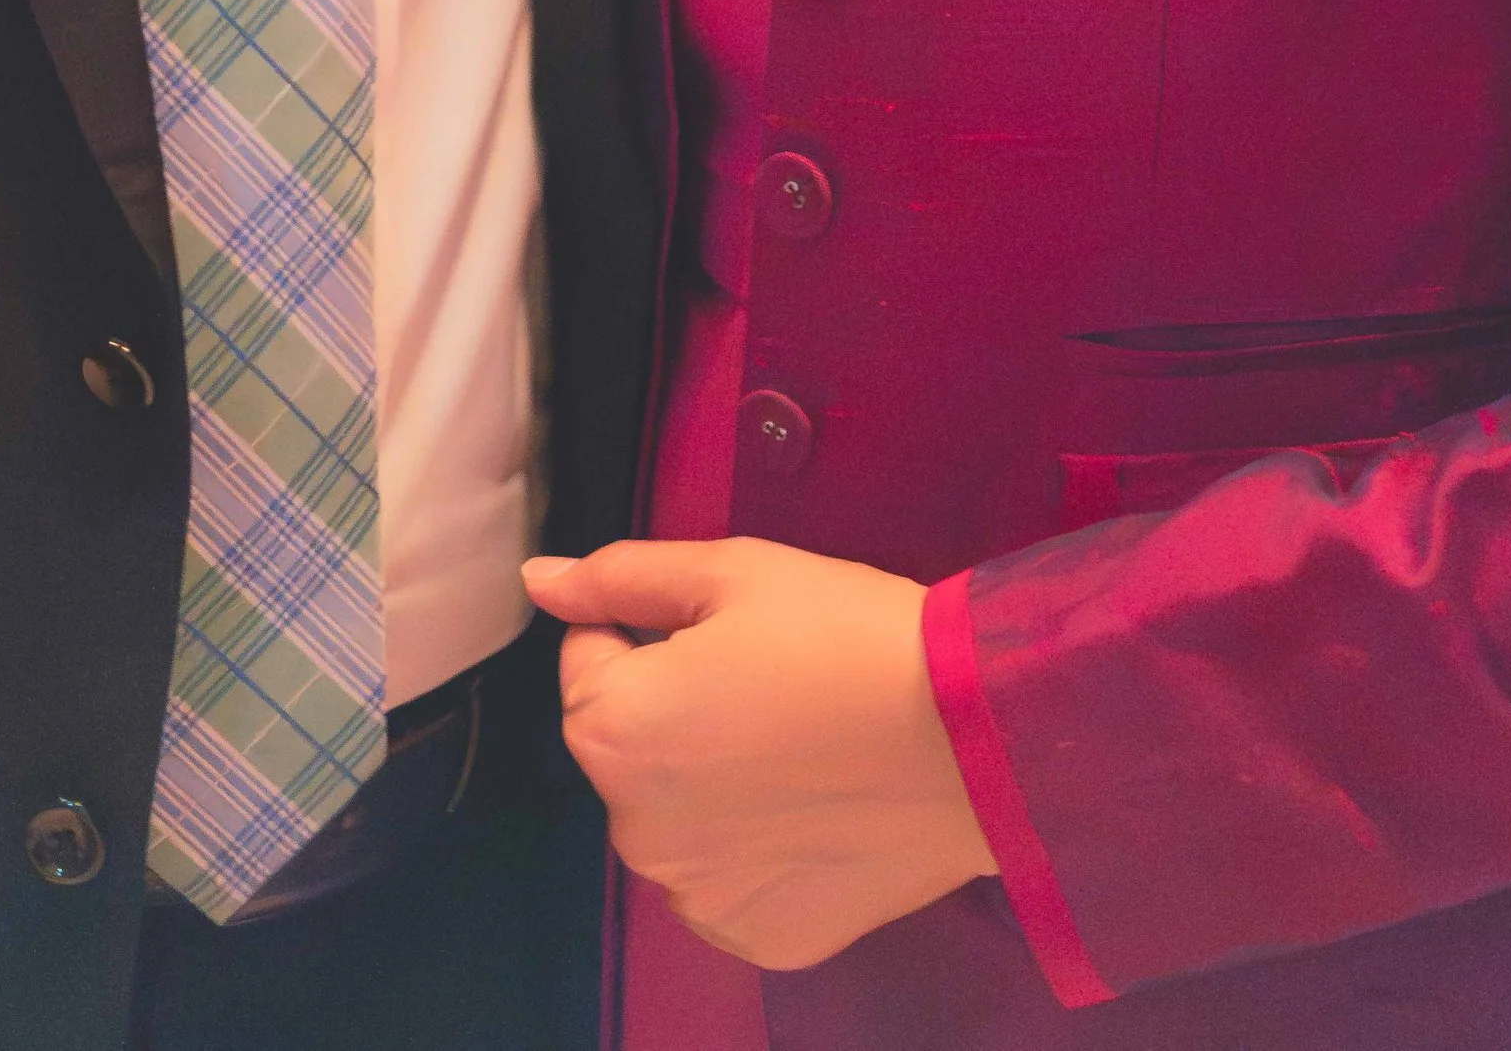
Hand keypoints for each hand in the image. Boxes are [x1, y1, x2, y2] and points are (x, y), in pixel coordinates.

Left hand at [523, 536, 996, 970]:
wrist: (971, 738)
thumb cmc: (844, 636)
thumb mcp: (731, 573)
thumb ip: (621, 578)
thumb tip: (539, 579)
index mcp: (615, 732)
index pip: (587, 659)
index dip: (648, 628)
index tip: (724, 629)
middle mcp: (637, 831)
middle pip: (627, 745)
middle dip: (672, 709)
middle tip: (767, 680)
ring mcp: (698, 897)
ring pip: (676, 815)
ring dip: (708, 782)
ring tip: (798, 742)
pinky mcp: (758, 938)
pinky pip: (727, 878)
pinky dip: (755, 847)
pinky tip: (814, 806)